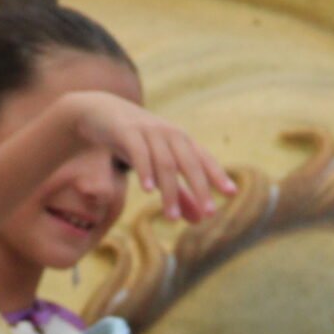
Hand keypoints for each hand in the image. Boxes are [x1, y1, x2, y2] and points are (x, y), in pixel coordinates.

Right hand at [60, 94, 236, 224]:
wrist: (101, 113)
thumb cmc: (136, 142)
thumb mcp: (158, 167)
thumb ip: (180, 193)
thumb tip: (200, 220)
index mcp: (181, 141)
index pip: (203, 159)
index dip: (217, 175)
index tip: (232, 193)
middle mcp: (169, 134)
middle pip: (189, 162)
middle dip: (200, 188)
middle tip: (209, 212)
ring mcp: (149, 132)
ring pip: (165, 163)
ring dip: (170, 191)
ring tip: (172, 217)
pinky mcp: (127, 132)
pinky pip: (139, 153)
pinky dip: (146, 171)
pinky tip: (149, 190)